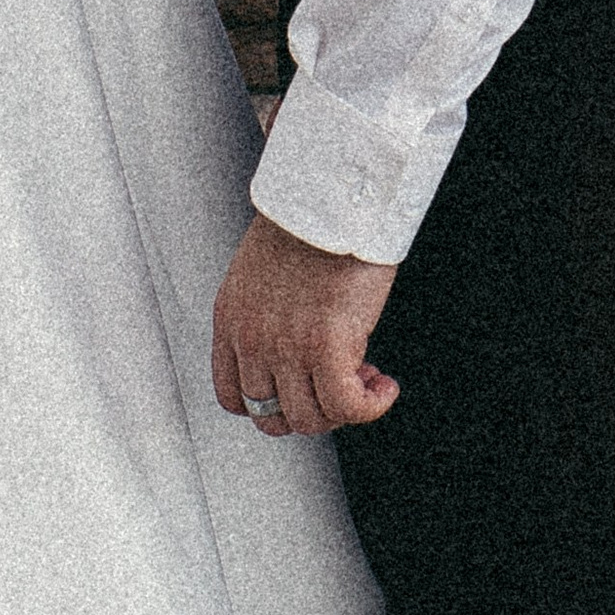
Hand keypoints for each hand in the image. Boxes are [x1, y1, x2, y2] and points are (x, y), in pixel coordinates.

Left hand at [212, 213, 399, 435]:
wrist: (330, 195)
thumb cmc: (308, 222)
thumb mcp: (261, 273)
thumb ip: (266, 315)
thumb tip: (297, 351)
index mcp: (230, 319)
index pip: (234, 397)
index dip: (273, 405)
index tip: (302, 389)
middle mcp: (251, 338)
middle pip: (272, 417)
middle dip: (311, 409)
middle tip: (340, 385)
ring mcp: (285, 347)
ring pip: (310, 419)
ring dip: (344, 408)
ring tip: (367, 378)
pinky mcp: (325, 346)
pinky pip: (348, 406)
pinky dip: (371, 406)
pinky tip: (384, 385)